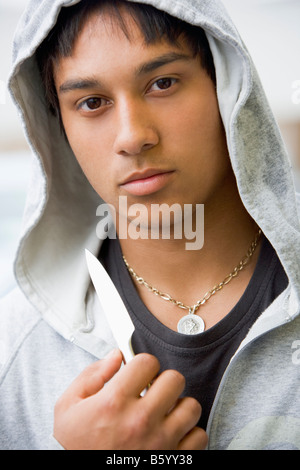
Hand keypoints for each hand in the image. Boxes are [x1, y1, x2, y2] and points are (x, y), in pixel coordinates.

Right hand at [53, 350, 207, 449]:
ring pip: (191, 406)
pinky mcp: (174, 461)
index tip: (138, 374)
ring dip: (178, 407)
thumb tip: (116, 355)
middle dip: (163, 381)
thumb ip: (92, 375)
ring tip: (163, 414)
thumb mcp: (68, 407)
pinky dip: (188, 435)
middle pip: (175, 379)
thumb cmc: (76, 446)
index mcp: (113, 403)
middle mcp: (140, 421)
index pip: (147, 361)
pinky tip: (171, 435)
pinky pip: (199, 437)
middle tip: (152, 391)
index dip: (141, 364)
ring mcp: (160, 443)